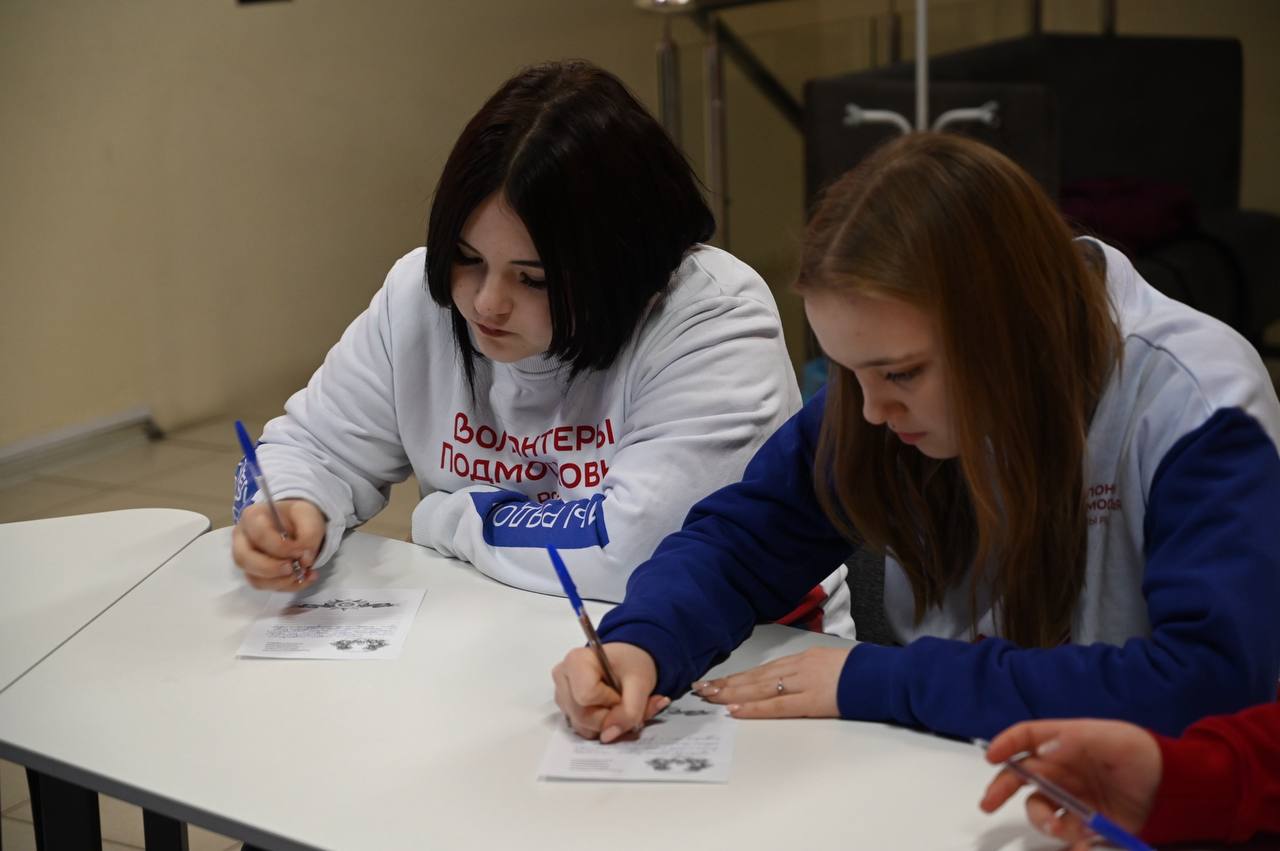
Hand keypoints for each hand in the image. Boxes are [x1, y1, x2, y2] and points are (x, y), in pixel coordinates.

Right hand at [231, 499, 325, 590]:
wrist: (298, 524)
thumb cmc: (298, 517)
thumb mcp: (309, 516)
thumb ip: (310, 535)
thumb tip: (305, 560)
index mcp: (252, 516)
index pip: (259, 535)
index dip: (281, 548)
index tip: (302, 552)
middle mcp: (242, 538)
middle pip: (244, 559)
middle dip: (272, 569)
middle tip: (294, 569)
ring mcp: (246, 558)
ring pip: (253, 578)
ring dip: (281, 581)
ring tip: (304, 573)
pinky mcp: (254, 573)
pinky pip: (264, 586)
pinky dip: (286, 586)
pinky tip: (304, 578)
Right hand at [552, 643, 669, 742]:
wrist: (627, 661)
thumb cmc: (630, 664)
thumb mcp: (641, 682)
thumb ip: (630, 710)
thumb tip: (608, 736)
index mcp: (576, 661)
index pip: (586, 696)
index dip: (609, 701)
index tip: (621, 693)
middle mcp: (562, 678)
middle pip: (582, 715)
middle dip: (609, 717)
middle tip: (625, 703)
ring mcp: (561, 695)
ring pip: (582, 726)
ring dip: (606, 725)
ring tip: (621, 708)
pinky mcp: (566, 708)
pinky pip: (582, 728)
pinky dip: (601, 727)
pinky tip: (611, 712)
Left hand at [691, 646, 849, 717]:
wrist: (885, 676)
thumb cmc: (863, 672)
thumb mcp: (832, 663)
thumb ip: (810, 671)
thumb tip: (792, 681)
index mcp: (804, 658)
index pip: (763, 669)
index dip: (739, 676)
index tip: (717, 682)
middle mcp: (799, 667)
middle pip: (756, 676)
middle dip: (728, 684)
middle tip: (702, 689)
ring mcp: (804, 682)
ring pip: (761, 688)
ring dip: (733, 694)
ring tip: (711, 698)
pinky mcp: (812, 700)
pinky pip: (777, 705)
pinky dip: (755, 708)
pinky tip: (736, 711)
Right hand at [980, 718, 1161, 848]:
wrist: (1176, 791)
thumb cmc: (1141, 754)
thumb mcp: (1110, 739)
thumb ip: (1075, 741)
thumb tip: (1043, 750)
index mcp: (1064, 743)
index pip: (1026, 738)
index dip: (1006, 744)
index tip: (991, 757)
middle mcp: (1062, 770)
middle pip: (1022, 777)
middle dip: (1001, 789)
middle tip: (989, 803)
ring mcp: (1073, 798)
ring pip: (1041, 810)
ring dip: (1041, 821)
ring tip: (1059, 830)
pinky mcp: (1088, 825)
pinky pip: (1068, 835)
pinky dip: (1069, 843)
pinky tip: (1079, 845)